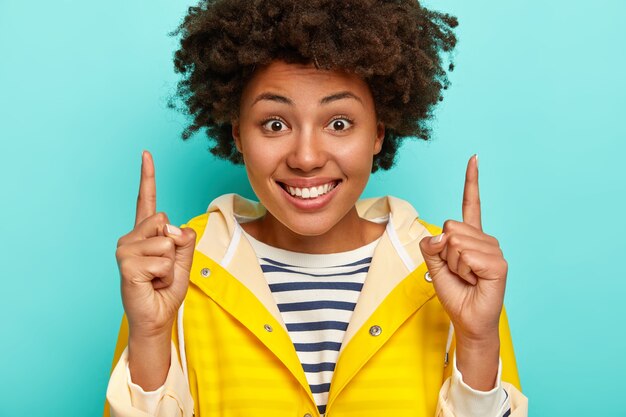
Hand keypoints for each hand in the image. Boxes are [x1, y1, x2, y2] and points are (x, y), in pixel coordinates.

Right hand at [115, 151, 195, 338]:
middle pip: (165, 220)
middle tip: (164, 267)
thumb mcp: (183, 260)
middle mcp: (131, 238)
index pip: (146, 201)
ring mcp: (125, 250)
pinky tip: (152, 283)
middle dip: (174, 246)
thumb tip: (174, 229)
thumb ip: (183, 240)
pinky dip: (165, 275)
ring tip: (158, 278)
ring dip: (171, 264)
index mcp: (144, 234)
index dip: (147, 177)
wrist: (157, 317)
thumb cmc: (167, 288)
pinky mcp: (126, 265)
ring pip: (166, 242)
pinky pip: (162, 260)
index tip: (146, 153)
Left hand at [419, 155, 506, 388]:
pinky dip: (463, 270)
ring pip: (455, 242)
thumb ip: (432, 246)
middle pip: (450, 227)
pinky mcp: (498, 264)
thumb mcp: (434, 265)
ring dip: (453, 264)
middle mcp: (484, 239)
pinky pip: (466, 255)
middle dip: (444, 253)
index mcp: (470, 237)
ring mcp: (493, 250)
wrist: (467, 318)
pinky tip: (475, 280)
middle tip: (457, 271)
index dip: (471, 181)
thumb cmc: (454, 292)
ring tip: (466, 277)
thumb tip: (441, 235)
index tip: (474, 158)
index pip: (471, 204)